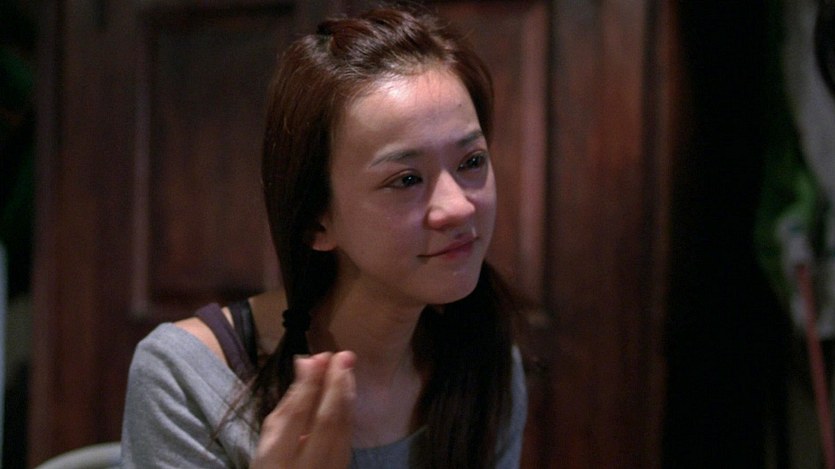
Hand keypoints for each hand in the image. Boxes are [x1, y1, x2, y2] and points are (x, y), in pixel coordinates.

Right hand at [252, 351, 356, 468]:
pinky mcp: (342, 467)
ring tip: (346, 366)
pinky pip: (348, 436)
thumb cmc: (272, 462)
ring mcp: (328, 468)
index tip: (319, 357)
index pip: (297, 415)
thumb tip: (305, 362)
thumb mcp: (269, 436)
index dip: (309, 384)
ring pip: (343, 427)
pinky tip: (348, 390)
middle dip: (336, 384)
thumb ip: (289, 402)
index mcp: (278, 457)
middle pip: (326, 420)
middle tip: (342, 356)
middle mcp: (307, 464)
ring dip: (347, 393)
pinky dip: (349, 409)